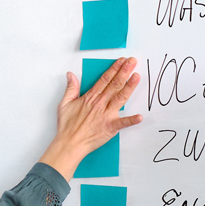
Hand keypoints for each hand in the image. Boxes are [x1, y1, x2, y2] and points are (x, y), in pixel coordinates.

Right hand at [39, 57, 142, 179]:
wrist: (69, 144)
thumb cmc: (67, 126)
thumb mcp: (64, 104)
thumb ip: (70, 88)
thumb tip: (71, 75)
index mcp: (90, 97)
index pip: (105, 79)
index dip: (114, 69)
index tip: (122, 61)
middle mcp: (100, 104)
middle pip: (115, 84)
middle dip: (124, 71)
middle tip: (132, 61)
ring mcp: (106, 115)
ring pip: (120, 98)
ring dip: (129, 87)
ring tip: (137, 76)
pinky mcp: (110, 127)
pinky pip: (122, 123)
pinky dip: (131, 120)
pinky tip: (140, 116)